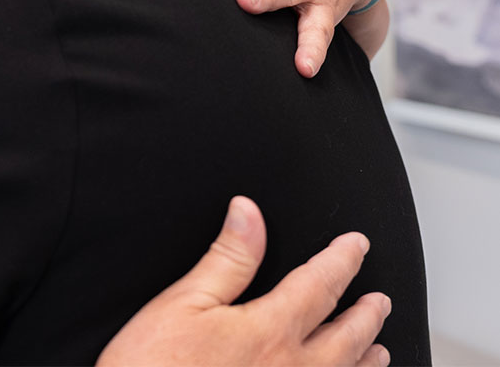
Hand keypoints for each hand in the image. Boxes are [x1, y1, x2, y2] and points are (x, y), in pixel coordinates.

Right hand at [96, 196, 390, 366]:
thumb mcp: (184, 302)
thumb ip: (227, 259)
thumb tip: (249, 213)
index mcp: (269, 332)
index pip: (318, 286)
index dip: (340, 260)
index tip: (356, 245)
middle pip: (344, 339)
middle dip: (365, 316)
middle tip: (380, 300)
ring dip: (364, 361)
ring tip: (379, 350)